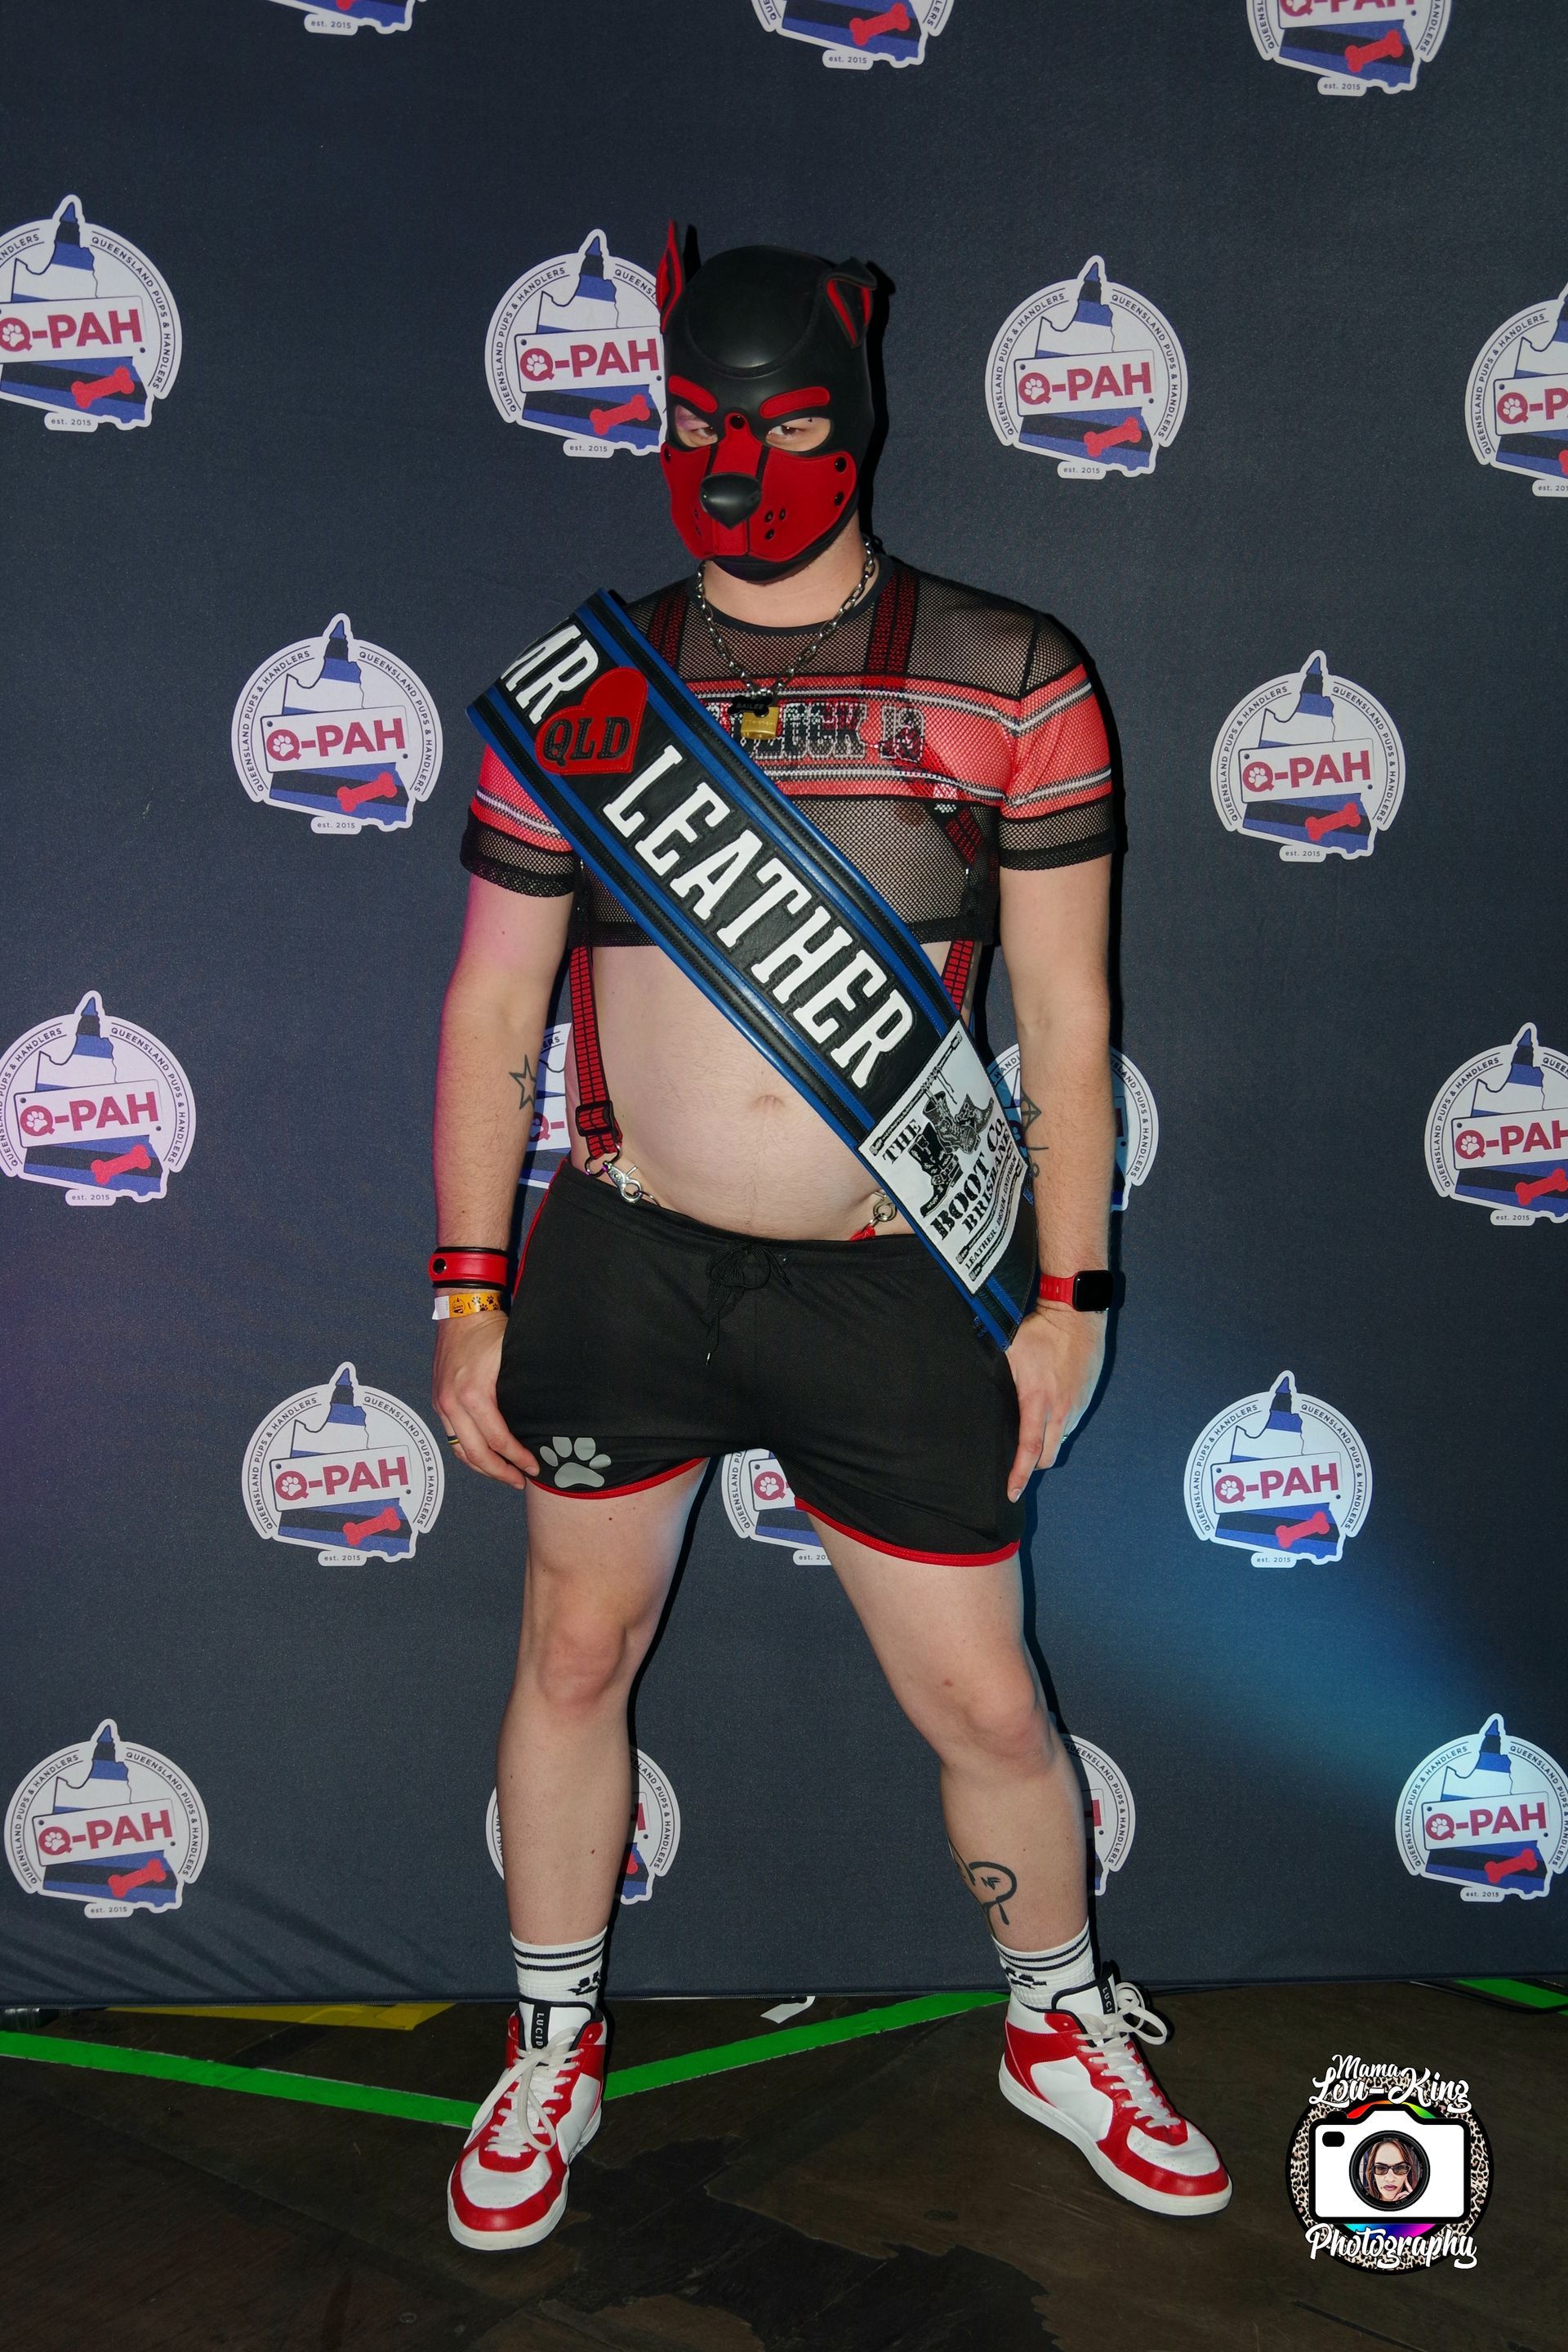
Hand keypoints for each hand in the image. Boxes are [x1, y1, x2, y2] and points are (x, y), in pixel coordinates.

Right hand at [432, 1311, 537, 1488]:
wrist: (463, 1310)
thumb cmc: (491, 1331)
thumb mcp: (514, 1360)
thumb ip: (522, 1391)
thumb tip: (545, 1418)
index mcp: (474, 1395)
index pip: (498, 1440)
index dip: (517, 1458)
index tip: (534, 1466)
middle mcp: (453, 1403)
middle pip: (475, 1453)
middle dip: (500, 1472)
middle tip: (520, 1480)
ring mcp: (442, 1403)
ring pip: (459, 1449)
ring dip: (482, 1467)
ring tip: (504, 1474)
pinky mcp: (439, 1400)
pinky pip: (451, 1436)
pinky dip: (467, 1451)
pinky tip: (483, 1456)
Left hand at [1003, 1305, 1105, 1498]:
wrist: (1076, 1315)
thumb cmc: (1039, 1331)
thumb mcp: (1009, 1353)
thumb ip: (999, 1381)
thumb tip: (981, 1395)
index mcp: (1038, 1401)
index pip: (1029, 1449)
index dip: (1020, 1474)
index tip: (1012, 1492)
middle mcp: (1061, 1409)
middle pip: (1048, 1455)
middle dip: (1032, 1466)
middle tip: (1017, 1466)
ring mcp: (1076, 1405)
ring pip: (1060, 1439)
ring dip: (1046, 1444)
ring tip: (1031, 1437)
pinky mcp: (1086, 1398)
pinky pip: (1070, 1423)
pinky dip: (1057, 1426)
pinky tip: (1047, 1413)